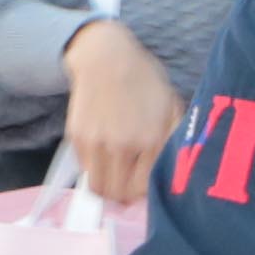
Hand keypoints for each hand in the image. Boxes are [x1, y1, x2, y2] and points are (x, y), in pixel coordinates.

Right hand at [61, 11, 185, 209]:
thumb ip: (176, 142)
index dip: (144, 193)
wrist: (106, 58)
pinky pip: (86, 170)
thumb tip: (175, 176)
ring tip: (115, 176)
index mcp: (151, 140)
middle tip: (129, 185)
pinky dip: (95, 169)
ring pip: (99, 188)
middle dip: (125, 196)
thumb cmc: (145, 81)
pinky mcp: (78, 138)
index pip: (144, 189)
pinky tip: (104, 154)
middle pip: (119, 195)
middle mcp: (123, 146)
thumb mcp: (173, 107)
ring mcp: (97, 143)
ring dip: (108, 188)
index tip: (144, 185)